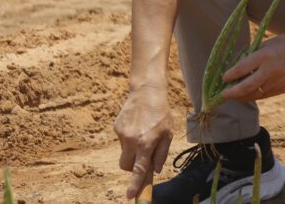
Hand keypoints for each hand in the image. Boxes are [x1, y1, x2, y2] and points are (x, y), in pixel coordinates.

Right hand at [114, 85, 173, 199]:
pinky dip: (129, 139)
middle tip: (143, 157)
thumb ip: (161, 154)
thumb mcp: (168, 134)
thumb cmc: (161, 113)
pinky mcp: (116, 127)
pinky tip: (137, 126)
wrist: (146, 92)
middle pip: (125, 166)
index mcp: (146, 143)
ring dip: (132, 150)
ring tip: (143, 133)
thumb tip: (154, 170)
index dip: (135, 184)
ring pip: (124, 153)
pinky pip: (122, 141)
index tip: (130, 196)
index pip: (138, 170)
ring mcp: (122, 134)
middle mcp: (131, 140)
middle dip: (132, 168)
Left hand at [221, 31, 284, 101]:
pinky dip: (255, 95)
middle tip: (223, 94)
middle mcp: (270, 71)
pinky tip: (248, 94)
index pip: (242, 68)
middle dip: (233, 93)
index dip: (231, 75)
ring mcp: (277, 82)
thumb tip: (239, 67)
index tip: (223, 78)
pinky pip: (265, 95)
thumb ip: (254, 56)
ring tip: (233, 96)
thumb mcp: (267, 44)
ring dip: (242, 96)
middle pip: (247, 87)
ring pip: (255, 94)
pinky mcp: (282, 89)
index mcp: (265, 56)